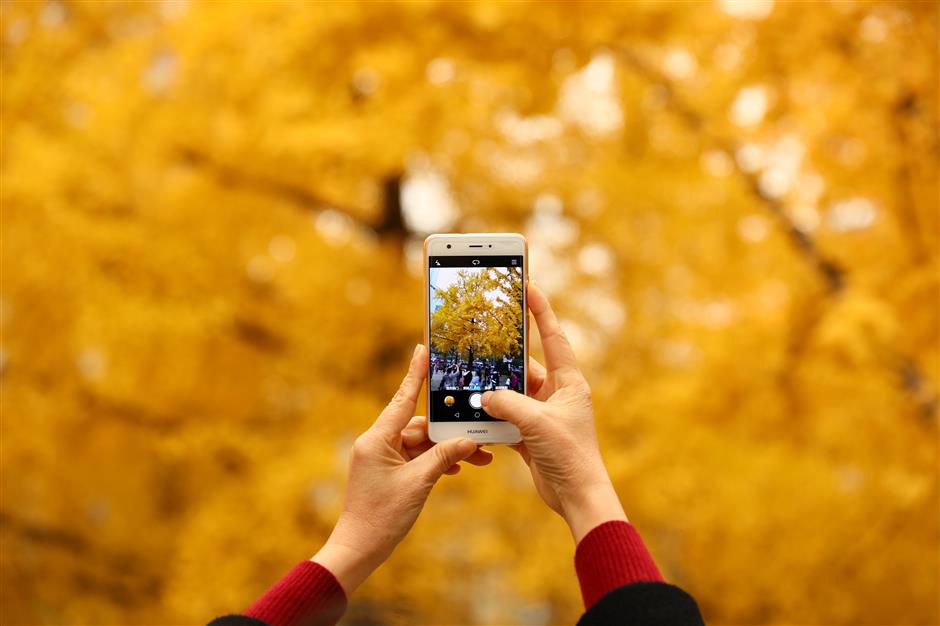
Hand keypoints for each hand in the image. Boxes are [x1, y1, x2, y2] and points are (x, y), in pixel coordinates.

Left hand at [312, 344, 492, 592]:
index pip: (403, 399)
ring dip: (447, 450)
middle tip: (479, 432)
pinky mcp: (387, 472)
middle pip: (420, 426)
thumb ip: (444, 458)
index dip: (415, 374)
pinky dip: (435, 462)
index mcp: (378, 438)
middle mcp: (377, 443)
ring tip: (478, 457)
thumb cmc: (382, 517)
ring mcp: (381, 458)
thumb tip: (467, 441)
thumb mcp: (419, 483)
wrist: (358, 549)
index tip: (422, 349)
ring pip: (421, 444)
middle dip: (450, 431)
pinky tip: (458, 468)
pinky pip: (416, 458)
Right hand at [482, 282, 626, 542]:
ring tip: (472, 376)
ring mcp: (543, 415)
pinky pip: (507, 417)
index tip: (528, 285)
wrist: (577, 497)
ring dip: (495, 390)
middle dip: (506, 354)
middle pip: (527, 365)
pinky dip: (492, 416)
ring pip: (512, 392)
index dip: (541, 310)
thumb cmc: (569, 455)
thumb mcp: (536, 423)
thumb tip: (484, 396)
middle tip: (484, 333)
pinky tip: (473, 411)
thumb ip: (507, 404)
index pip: (553, 337)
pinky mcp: (531, 435)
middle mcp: (557, 395)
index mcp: (570, 382)